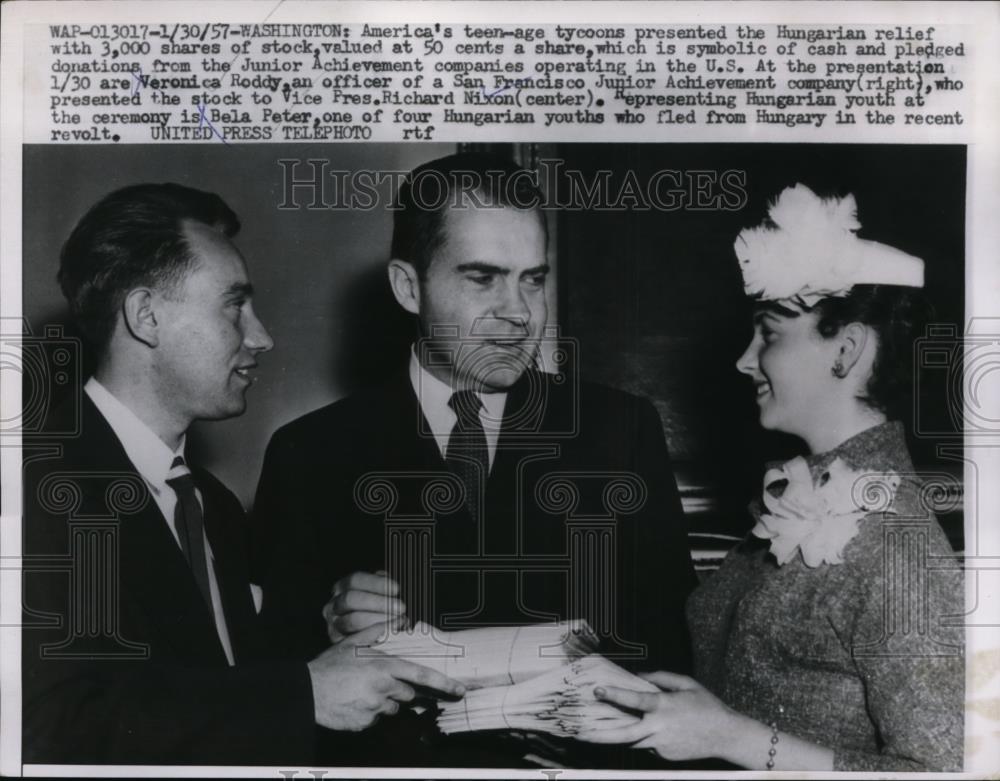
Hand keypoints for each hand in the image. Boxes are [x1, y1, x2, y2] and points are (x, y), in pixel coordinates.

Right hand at [307, 620, 464, 731]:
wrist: (306, 692)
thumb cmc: (329, 666)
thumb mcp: (351, 643)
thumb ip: (375, 631)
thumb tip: (394, 619)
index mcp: (384, 667)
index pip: (421, 676)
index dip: (443, 684)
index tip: (459, 690)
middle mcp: (384, 688)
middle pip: (406, 693)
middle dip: (398, 689)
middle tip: (377, 682)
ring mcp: (375, 708)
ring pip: (391, 707)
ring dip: (383, 701)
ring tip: (361, 691)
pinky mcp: (366, 723)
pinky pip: (375, 718)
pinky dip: (368, 712)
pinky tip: (353, 703)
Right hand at [322, 570, 406, 642]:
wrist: (364, 638)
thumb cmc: (378, 611)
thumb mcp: (379, 594)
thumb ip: (384, 587)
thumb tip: (392, 587)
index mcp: (343, 587)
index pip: (355, 580)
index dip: (376, 583)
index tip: (396, 589)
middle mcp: (334, 604)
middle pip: (351, 599)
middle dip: (379, 603)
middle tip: (400, 608)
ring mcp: (334, 624)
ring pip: (352, 620)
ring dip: (379, 621)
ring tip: (398, 621)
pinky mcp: (338, 643)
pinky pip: (354, 640)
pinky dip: (375, 637)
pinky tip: (390, 635)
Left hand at [579, 671, 739, 761]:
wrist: (727, 736)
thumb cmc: (708, 706)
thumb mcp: (687, 684)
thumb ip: (662, 678)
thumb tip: (641, 675)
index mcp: (664, 706)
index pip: (635, 700)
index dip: (615, 694)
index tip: (597, 690)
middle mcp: (659, 727)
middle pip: (624, 735)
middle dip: (599, 735)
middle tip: (580, 734)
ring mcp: (661, 745)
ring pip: (631, 742)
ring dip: (613, 738)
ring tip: (592, 734)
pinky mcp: (664, 756)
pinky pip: (646, 745)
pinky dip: (641, 737)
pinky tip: (641, 731)